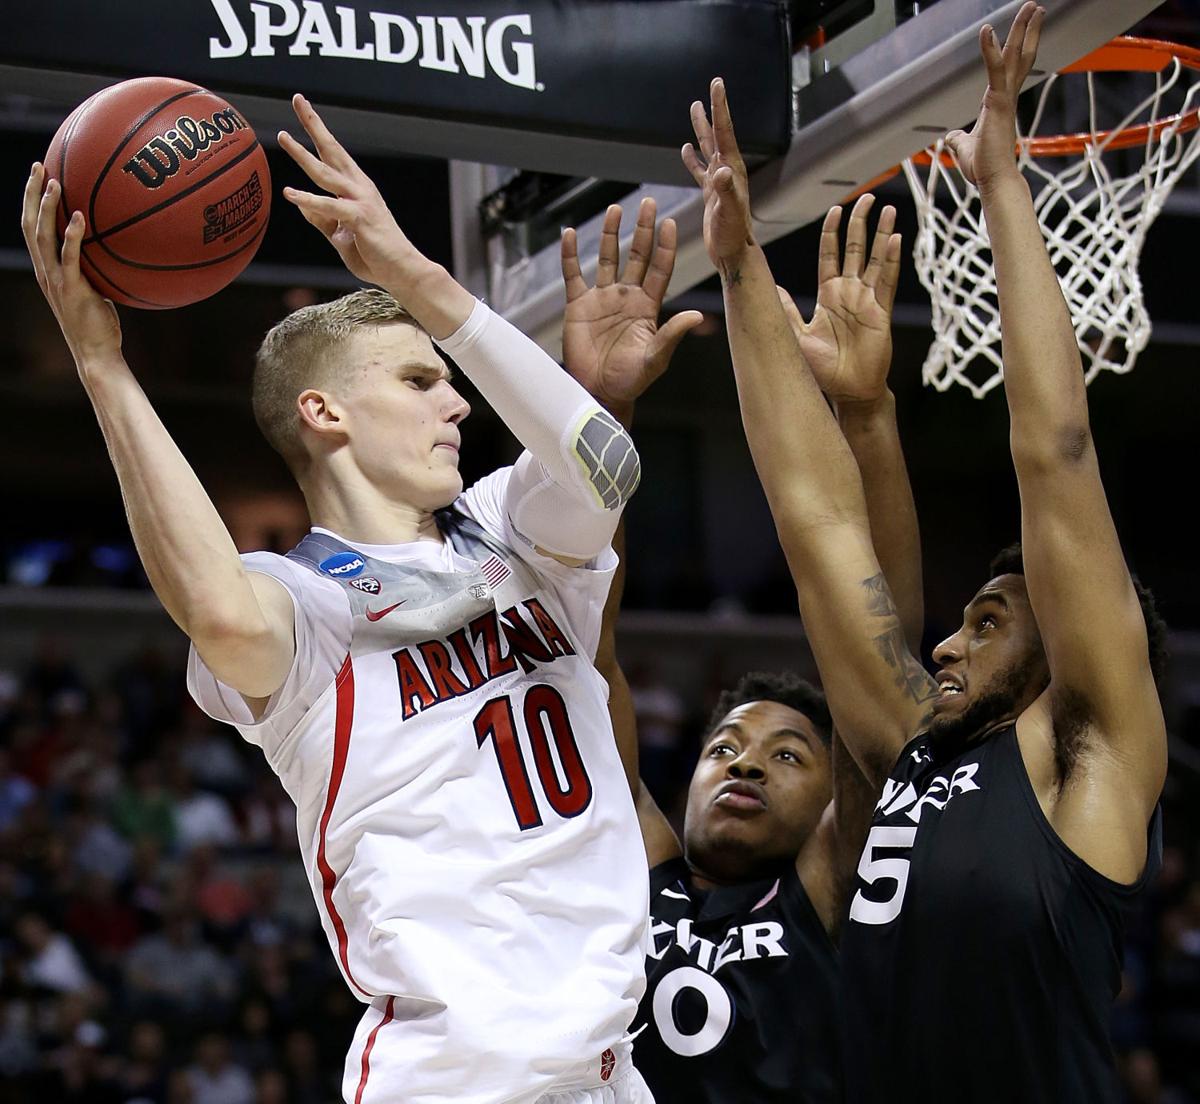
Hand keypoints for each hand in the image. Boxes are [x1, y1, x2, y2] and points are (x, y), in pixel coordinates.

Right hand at [21, 164, 121, 367]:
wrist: (96, 353)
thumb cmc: (99, 324)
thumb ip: (96, 269)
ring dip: (47, 208)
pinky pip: (69, 258)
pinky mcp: (71, 289)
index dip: (32, 201)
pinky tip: (80, 217)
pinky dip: (71, 236)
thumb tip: (117, 249)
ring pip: (42, 236)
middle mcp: (44, 271)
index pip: (31, 227)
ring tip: (54, 182)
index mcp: (46, 269)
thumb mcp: (94, 289)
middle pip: (29, 224)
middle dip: (32, 193)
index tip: (39, 175)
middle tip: (39, 165)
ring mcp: (55, 280)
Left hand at [278, 95, 424, 289]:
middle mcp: (360, 188)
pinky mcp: (359, 218)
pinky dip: (308, 200)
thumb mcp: (341, 237)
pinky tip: (290, 193)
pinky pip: (329, 206)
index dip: (318, 131)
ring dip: (303, 155)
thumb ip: (323, 220)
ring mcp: (360, 201)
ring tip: (283, 137)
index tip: (304, 109)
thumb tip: (303, 207)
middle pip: (332, 149)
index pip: (334, 155)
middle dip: (314, 124)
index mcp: (357, 188)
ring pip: (325, 173)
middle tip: (298, 99)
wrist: (403, 271)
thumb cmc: (376, 256)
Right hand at [561, 198, 703, 417]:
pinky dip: (570, 255)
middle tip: (648, 203)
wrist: (598, 392)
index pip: (660, 269)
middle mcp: (626, 297)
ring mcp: (602, 299)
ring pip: (607, 258)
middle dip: (643, 229)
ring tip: (615, 209)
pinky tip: (569, 234)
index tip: (670, 222)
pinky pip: (573, 275)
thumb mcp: (654, 359)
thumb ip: (672, 335)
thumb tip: (697, 316)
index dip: (665, 246)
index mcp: (647, 307)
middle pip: (637, 255)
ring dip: (610, 234)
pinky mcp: (578, 306)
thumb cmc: (629, 381)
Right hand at [681, 78, 753, 277]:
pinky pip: (699, 170)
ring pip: (708, 148)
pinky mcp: (711, 194)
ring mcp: (719, 181)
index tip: (716, 83)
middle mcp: (727, 171)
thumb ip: (725, 190)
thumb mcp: (729, 211)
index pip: (724, 131)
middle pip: (718, 133)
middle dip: (713, 110)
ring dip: (702, 129)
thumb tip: (720, 170)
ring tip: (695, 108)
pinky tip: (686, 149)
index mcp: (732, 169)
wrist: (734, 253)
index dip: (719, 106)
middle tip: (711, 86)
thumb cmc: (734, 235)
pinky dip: (692, 158)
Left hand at [779, 195, 900, 404]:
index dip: (833, 232)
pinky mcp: (881, 313)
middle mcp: (849, 293)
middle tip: (868, 198)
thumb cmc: (823, 369)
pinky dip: (891, 261)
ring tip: (889, 210)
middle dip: (861, 223)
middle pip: (856, 249)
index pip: (830, 255)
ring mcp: (867, 301)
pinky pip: (887, 282)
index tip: (836, 209)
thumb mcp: (797, 336)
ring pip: (876, 260)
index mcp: (829, 295)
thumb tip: (769, 288)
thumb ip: (786, 311)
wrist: (848, 391)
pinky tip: (895, 240)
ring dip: (882, 235)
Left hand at [945, 2, 1044, 191]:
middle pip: (1022, 55)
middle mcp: (1008, 97)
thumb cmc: (983, 168)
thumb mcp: (964, 149)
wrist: (993, 180)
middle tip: (1037, 6)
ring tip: (1030, 5)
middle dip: (1028, 30)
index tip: (1026, 29)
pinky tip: (986, 30)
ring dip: (1022, 29)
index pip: (1013, 69)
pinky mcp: (997, 103)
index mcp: (1001, 104)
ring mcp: (1005, 99)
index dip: (1019, 47)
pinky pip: (994, 70)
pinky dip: (990, 49)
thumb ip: (958, 139)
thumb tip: (950, 137)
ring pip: (1016, 56)